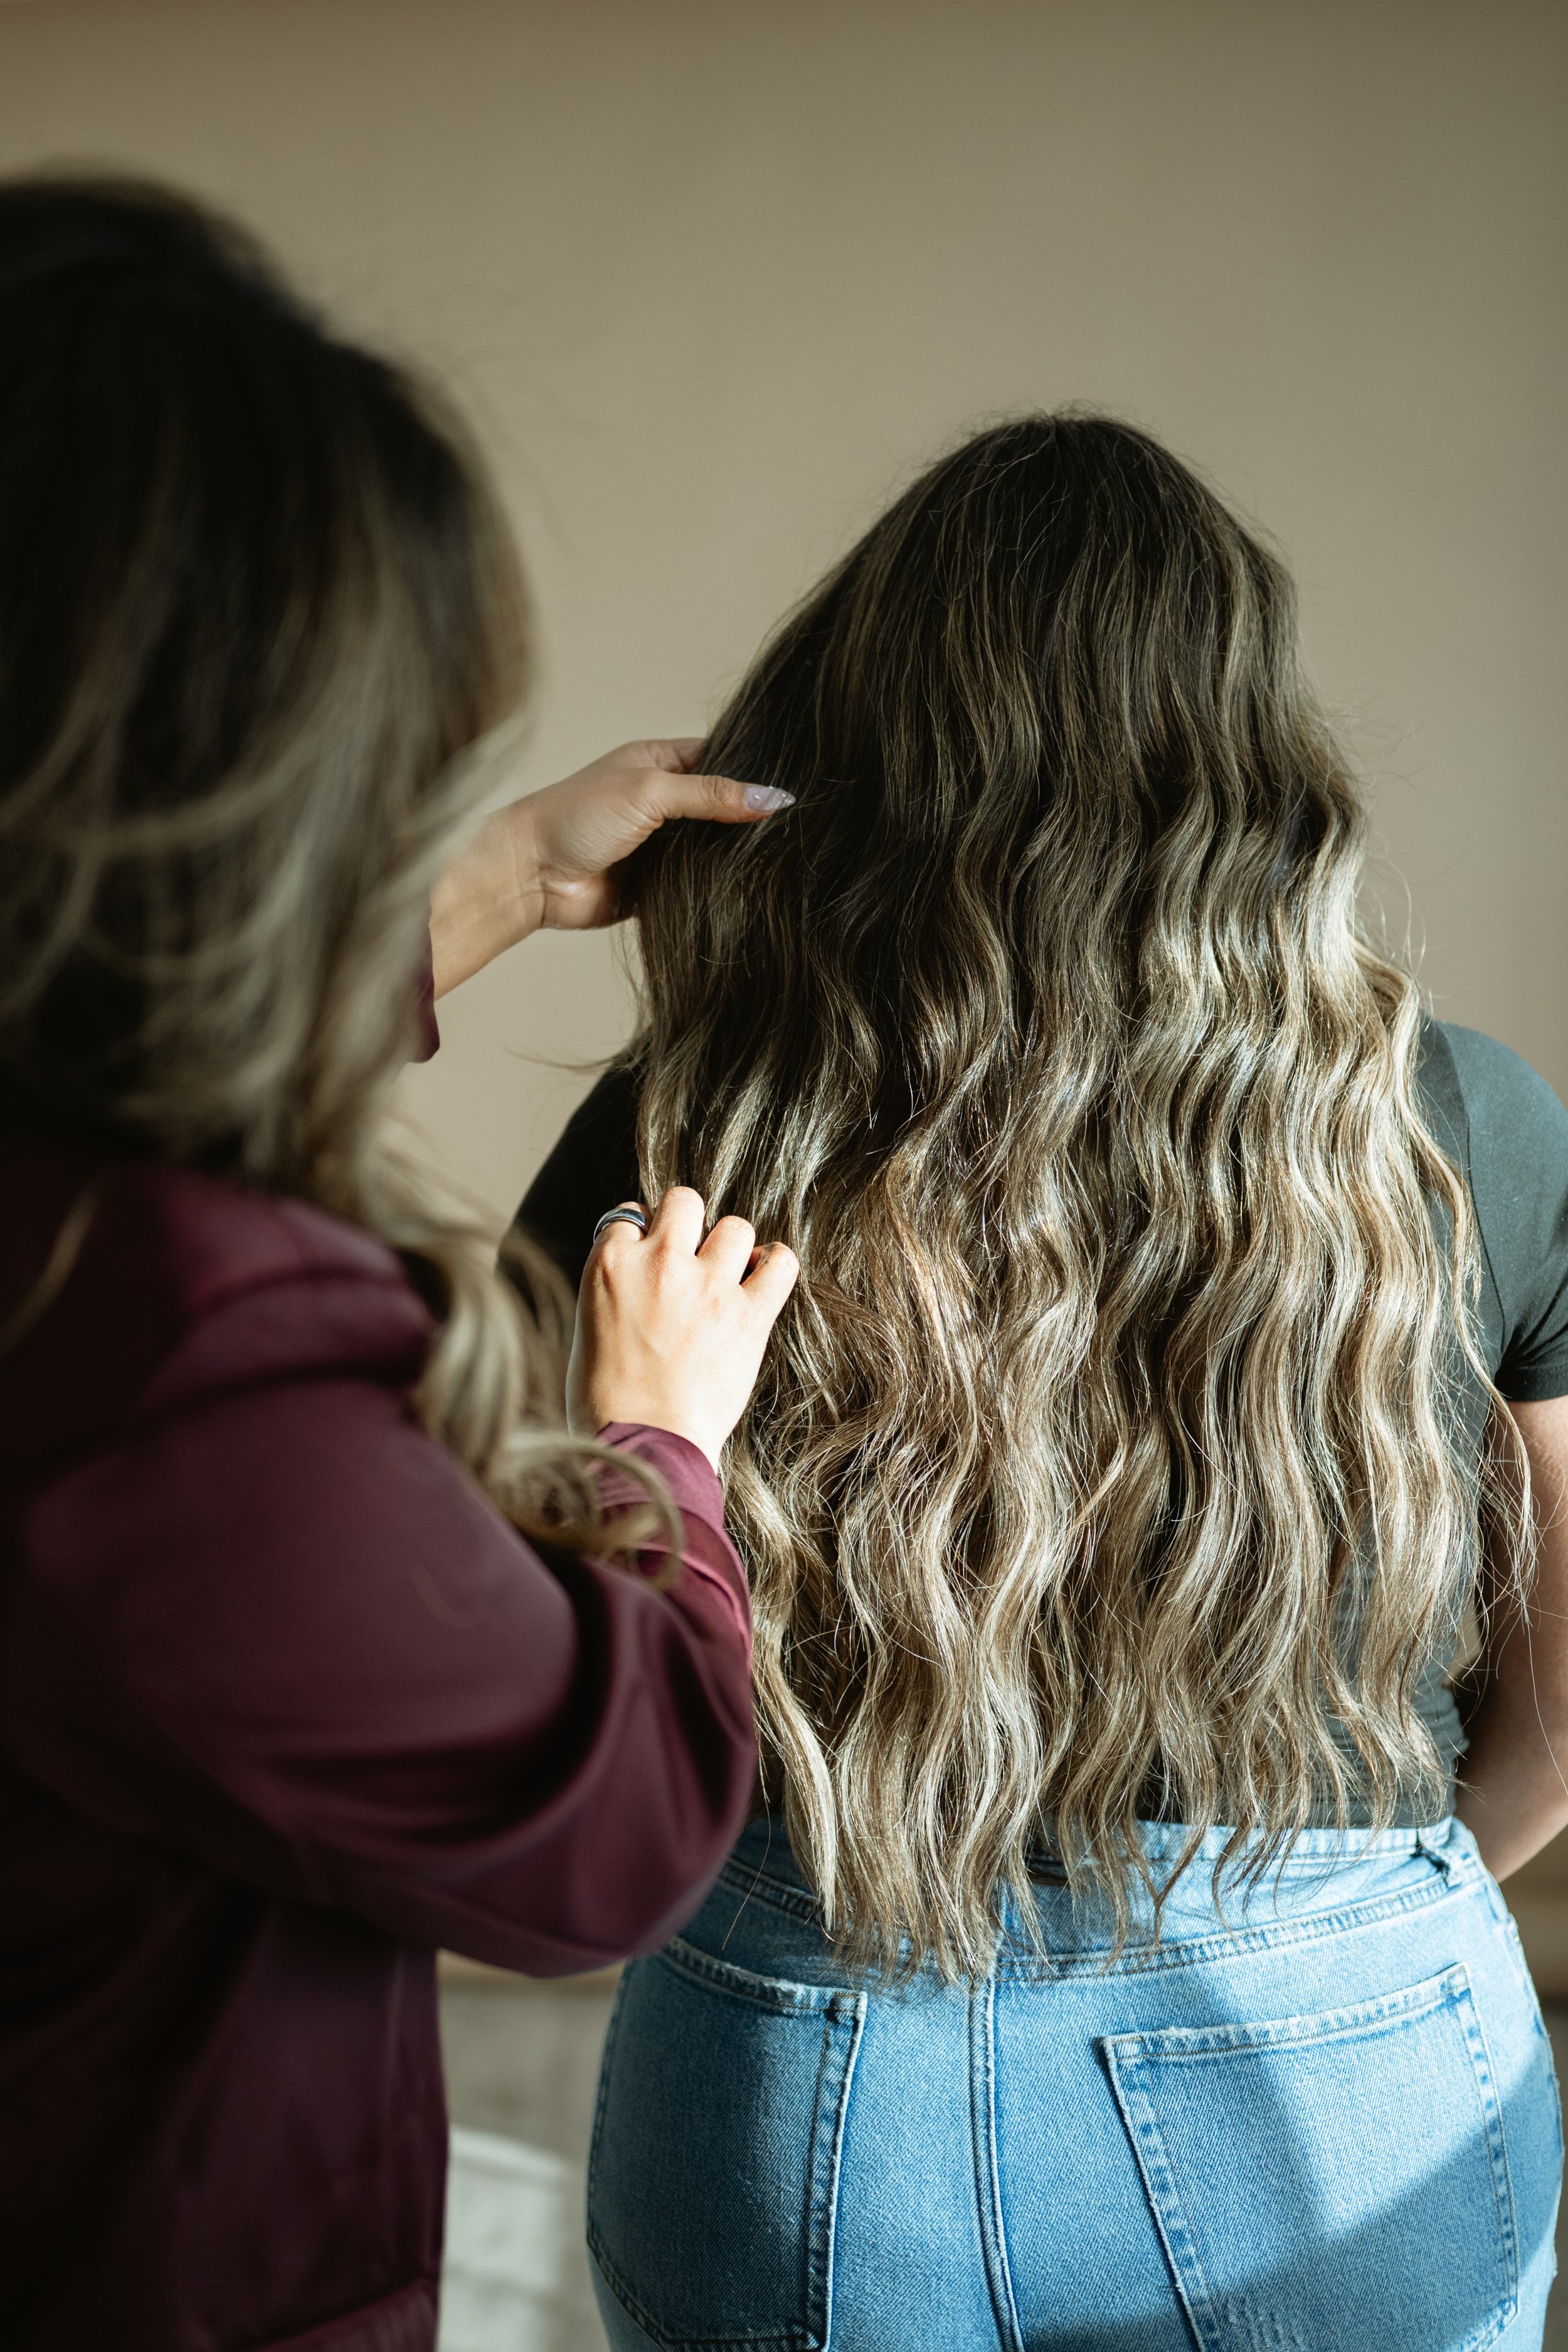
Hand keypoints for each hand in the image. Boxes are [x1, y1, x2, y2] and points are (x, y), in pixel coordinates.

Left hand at [429, 739, 791, 996]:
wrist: (530, 876)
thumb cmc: (575, 816)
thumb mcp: (650, 792)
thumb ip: (712, 795)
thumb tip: (773, 798)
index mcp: (660, 762)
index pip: (722, 759)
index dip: (755, 772)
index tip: (795, 787)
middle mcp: (663, 801)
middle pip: (723, 807)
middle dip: (751, 819)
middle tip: (799, 828)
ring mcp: (661, 845)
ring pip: (714, 849)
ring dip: (735, 857)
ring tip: (786, 860)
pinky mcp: (658, 885)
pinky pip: (699, 886)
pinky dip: (718, 889)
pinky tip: (750, 891)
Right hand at [566, 1188, 799, 1471]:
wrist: (640, 1445)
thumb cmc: (605, 1402)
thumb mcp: (588, 1328)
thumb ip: (617, 1288)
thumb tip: (640, 1278)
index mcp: (609, 1265)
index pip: (631, 1215)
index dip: (645, 1235)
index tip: (650, 1257)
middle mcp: (659, 1263)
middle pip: (685, 1201)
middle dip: (689, 1224)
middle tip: (690, 1258)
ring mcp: (706, 1285)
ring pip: (735, 1226)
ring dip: (732, 1247)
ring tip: (728, 1275)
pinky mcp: (748, 1315)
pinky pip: (780, 1262)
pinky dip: (776, 1265)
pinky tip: (763, 1279)